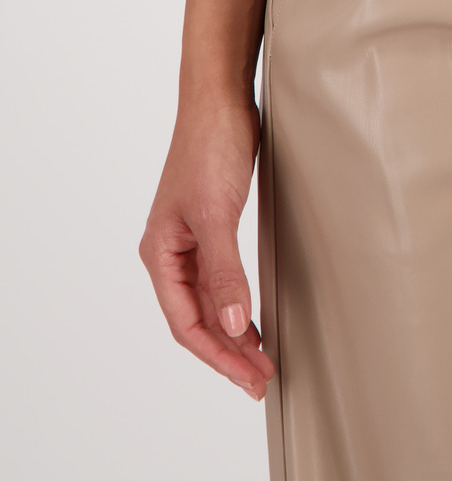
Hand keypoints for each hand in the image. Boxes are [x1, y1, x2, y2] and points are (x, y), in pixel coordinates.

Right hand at [139, 98, 274, 399]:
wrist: (221, 100)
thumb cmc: (211, 148)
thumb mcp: (217, 214)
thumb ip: (224, 271)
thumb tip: (231, 323)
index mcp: (161, 254)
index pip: (185, 323)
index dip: (218, 356)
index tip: (249, 377)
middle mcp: (171, 252)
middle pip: (197, 318)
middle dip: (228, 352)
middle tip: (262, 380)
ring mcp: (191, 239)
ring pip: (209, 302)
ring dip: (234, 332)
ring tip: (261, 360)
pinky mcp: (213, 225)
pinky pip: (220, 279)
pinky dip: (236, 303)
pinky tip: (253, 316)